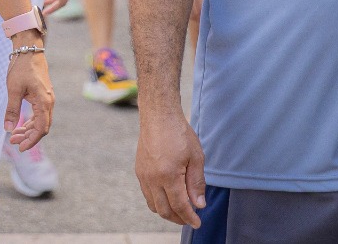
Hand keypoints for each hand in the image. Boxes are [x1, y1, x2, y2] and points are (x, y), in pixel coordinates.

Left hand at [3, 47, 53, 149]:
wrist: (29, 50)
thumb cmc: (22, 67)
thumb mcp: (13, 89)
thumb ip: (12, 110)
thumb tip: (8, 128)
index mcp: (44, 101)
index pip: (41, 128)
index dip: (32, 140)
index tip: (20, 148)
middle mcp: (49, 102)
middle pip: (42, 127)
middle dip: (28, 137)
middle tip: (13, 142)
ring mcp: (47, 99)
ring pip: (41, 121)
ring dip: (29, 130)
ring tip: (14, 135)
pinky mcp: (43, 96)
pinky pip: (39, 114)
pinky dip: (31, 122)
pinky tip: (21, 125)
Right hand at [136, 108, 206, 226]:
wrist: (158, 116)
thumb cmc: (179, 133)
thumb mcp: (196, 157)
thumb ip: (197, 183)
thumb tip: (199, 204)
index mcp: (168, 175)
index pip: (179, 206)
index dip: (189, 217)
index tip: (197, 222)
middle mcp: (152, 178)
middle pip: (164, 210)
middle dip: (178, 218)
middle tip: (190, 218)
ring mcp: (143, 175)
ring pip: (153, 204)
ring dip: (167, 211)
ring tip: (180, 209)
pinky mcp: (139, 170)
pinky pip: (147, 194)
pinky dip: (158, 201)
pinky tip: (168, 196)